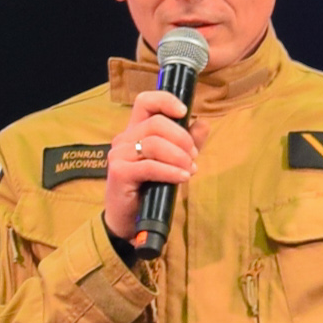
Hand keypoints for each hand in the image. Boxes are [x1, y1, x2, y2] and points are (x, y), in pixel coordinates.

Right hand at [102, 86, 201, 242]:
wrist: (128, 221)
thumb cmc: (150, 188)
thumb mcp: (172, 162)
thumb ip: (187, 143)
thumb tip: (203, 123)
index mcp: (135, 130)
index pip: (145, 101)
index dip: (165, 100)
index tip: (184, 112)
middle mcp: (123, 139)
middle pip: (156, 123)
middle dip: (181, 137)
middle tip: (193, 156)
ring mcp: (119, 155)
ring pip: (154, 143)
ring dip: (179, 156)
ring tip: (190, 170)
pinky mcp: (119, 173)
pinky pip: (150, 166)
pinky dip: (171, 171)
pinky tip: (183, 178)